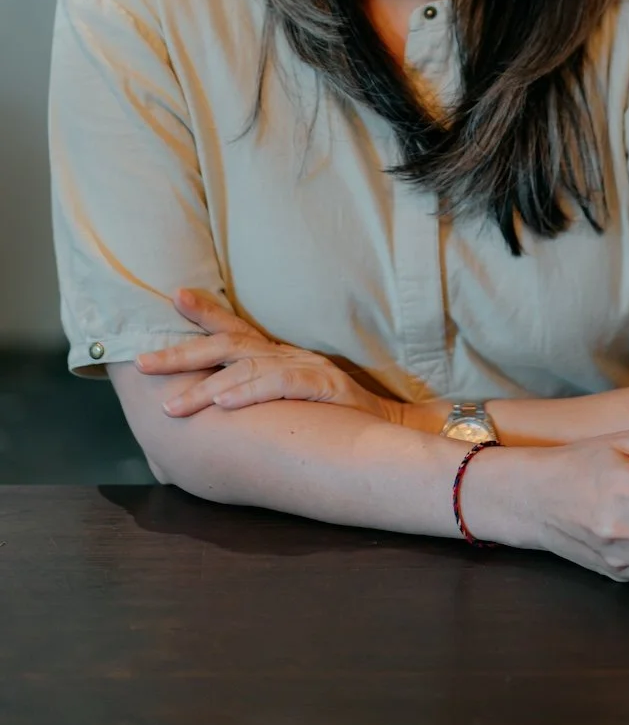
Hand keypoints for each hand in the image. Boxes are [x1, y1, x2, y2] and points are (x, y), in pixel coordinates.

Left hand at [134, 288, 398, 422]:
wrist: (388, 429)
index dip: (206, 312)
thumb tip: (215, 407)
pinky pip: (280, 385)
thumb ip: (260, 395)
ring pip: (247, 368)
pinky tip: (224, 402)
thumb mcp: (293, 397)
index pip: (236, 329)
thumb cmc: (336, 417)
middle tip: (142, 362)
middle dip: (182, 353)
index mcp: (279, 356)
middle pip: (228, 346)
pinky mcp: (323, 386)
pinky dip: (250, 392)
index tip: (174, 295)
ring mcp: (305, 368)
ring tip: (173, 404)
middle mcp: (288, 355)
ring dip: (206, 387)